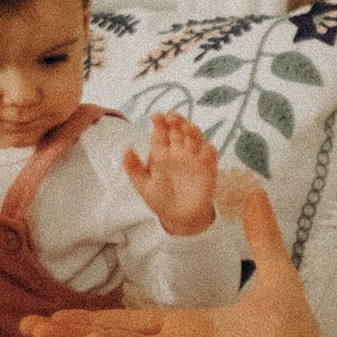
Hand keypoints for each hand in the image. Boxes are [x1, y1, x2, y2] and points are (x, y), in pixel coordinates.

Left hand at [123, 109, 219, 237]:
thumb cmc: (160, 200)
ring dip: (193, 131)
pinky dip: (208, 150)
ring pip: (195, 138)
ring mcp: (193, 158)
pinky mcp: (207, 168)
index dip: (160, 123)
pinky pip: (210, 154)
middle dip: (177, 121)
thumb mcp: (143, 185)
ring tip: (188, 129)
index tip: (156, 117)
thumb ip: (134, 168)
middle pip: (179, 130)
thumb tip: (126, 149)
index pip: (161, 132)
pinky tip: (203, 150)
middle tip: (173, 118)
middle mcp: (178, 151)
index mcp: (161, 152)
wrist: (180, 218)